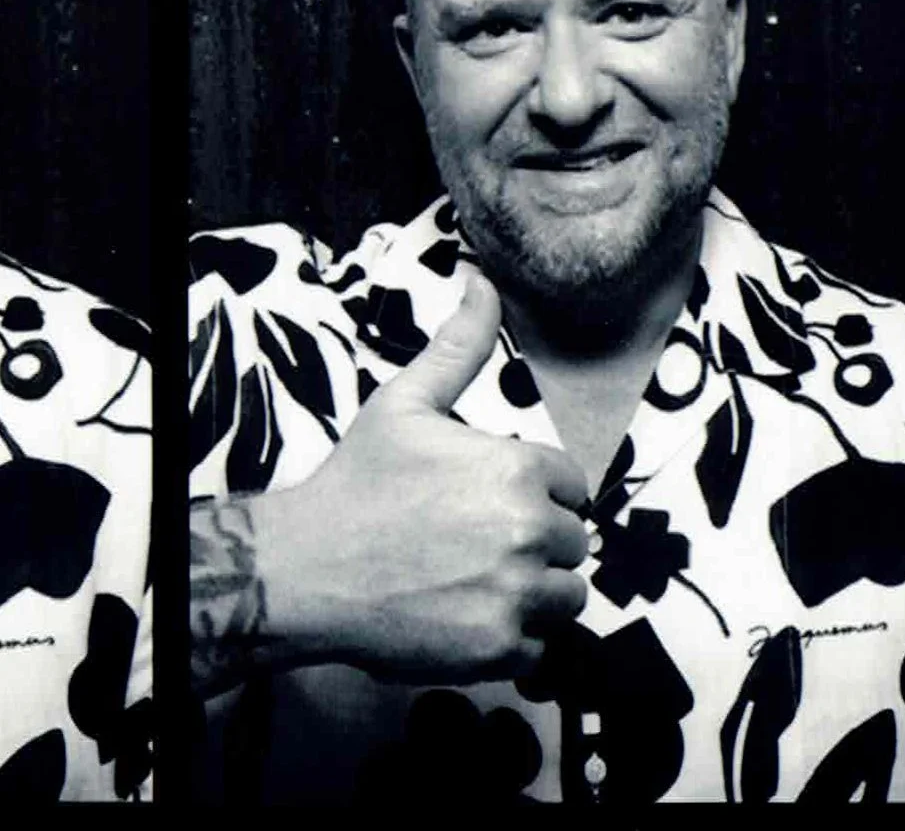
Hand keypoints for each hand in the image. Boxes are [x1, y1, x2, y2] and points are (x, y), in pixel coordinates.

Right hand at [250, 271, 589, 683]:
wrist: (306, 568)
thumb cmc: (358, 483)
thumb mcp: (406, 402)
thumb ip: (459, 344)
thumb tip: (482, 280)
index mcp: (518, 469)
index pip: (572, 485)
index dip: (538, 491)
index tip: (495, 501)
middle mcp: (528, 531)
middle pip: (573, 541)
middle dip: (538, 541)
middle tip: (479, 541)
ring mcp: (514, 595)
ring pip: (566, 596)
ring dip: (535, 591)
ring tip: (479, 579)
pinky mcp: (497, 649)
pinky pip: (537, 646)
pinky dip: (510, 637)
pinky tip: (465, 614)